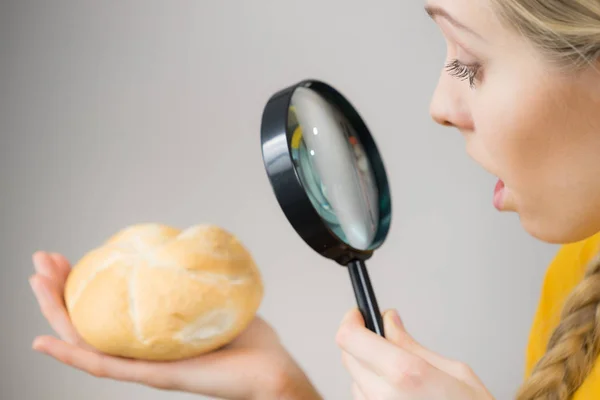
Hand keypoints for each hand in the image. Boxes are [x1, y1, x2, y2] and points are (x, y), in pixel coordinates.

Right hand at [29, 251, 321, 399]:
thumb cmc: (249, 339)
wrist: (269, 369)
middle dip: (60, 289)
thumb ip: (197, 278)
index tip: (71, 256)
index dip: (85, 282)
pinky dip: (71, 355)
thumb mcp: (215, 297)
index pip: (108, 307)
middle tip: (42, 261)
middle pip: (88, 320)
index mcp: (153, 333)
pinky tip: (46, 341)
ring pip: (85, 340)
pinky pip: (104, 366)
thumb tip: (186, 249)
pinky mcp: (152, 376)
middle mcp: (142, 349)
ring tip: (36, 283)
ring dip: (56, 312)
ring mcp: (143, 364)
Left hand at [336, 308, 494, 399]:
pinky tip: (397, 391)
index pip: (351, 338)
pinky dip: (373, 389)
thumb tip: (389, 322)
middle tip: (382, 337)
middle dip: (361, 342)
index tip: (359, 314)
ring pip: (354, 379)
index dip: (351, 321)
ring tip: (399, 372)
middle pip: (348, 356)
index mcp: (405, 373)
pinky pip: (363, 398)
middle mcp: (384, 395)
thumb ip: (412, 345)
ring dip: (368, 368)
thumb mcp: (454, 371)